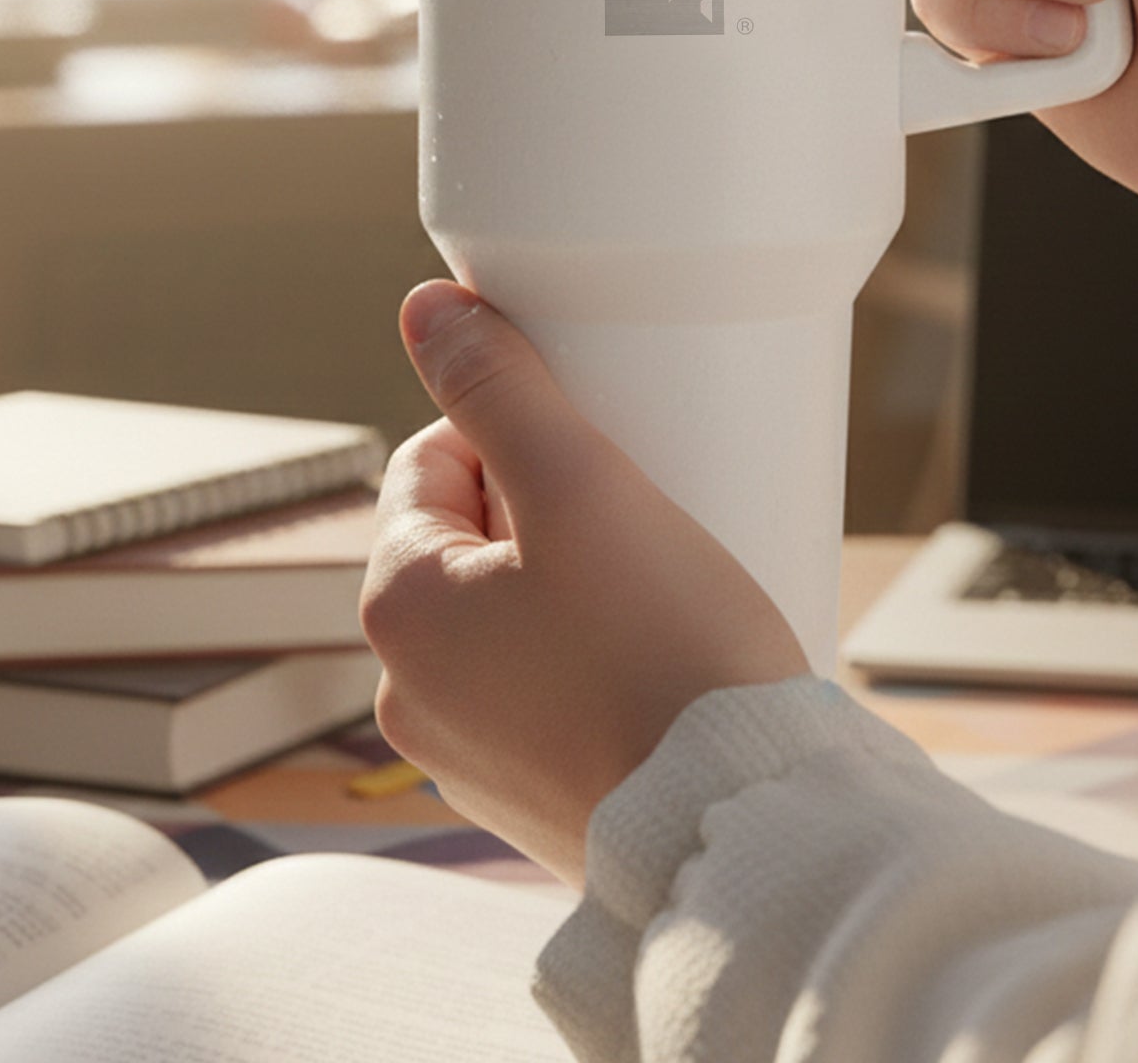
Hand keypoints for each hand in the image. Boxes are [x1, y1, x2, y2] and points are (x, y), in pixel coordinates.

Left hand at [360, 281, 808, 884]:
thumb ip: (497, 385)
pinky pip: (544, 692)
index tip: (594, 453)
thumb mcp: (581, 484)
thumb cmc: (666, 656)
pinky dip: (589, 664)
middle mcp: (407, 692)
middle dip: (545, 512)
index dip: (515, 436)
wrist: (738, 829)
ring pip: (509, 617)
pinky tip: (655, 665)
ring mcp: (465, 758)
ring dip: (568, 587)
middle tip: (637, 515)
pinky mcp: (529, 801)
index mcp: (398, 607)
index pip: (433, 461)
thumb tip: (426, 308)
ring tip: (657, 592)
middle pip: (469, 540)